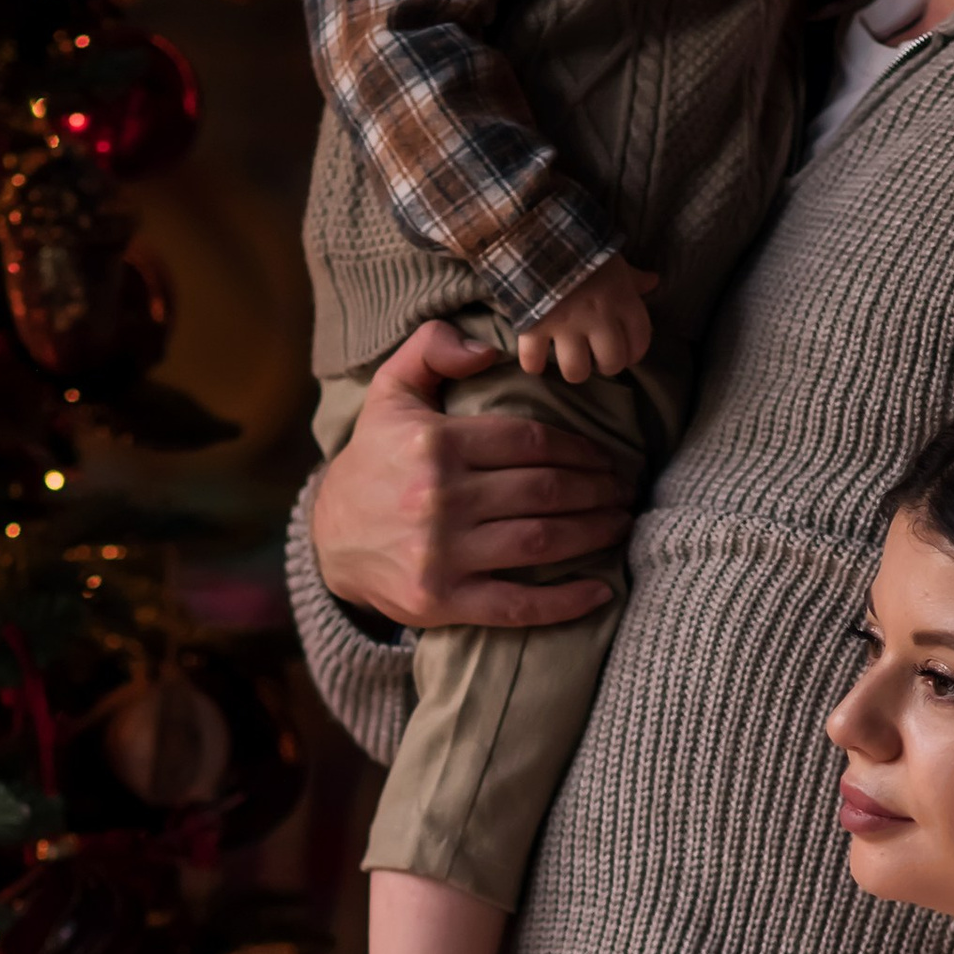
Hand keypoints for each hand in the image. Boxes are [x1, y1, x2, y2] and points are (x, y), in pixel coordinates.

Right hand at [309, 320, 635, 630]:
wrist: (328, 539)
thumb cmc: (374, 460)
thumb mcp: (390, 391)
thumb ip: (432, 349)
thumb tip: (489, 348)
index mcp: (435, 444)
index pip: (529, 441)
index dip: (579, 449)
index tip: (606, 456)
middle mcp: (439, 498)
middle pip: (544, 489)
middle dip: (598, 488)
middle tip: (625, 489)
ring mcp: (441, 554)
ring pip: (542, 540)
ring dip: (594, 532)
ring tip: (620, 522)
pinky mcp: (442, 601)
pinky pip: (517, 605)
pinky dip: (565, 602)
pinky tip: (601, 591)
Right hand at [515, 255, 656, 382]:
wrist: (539, 231)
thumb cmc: (580, 244)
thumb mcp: (612, 257)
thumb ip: (632, 277)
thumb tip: (653, 281)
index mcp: (622, 300)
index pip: (640, 341)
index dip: (634, 352)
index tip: (625, 351)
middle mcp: (599, 319)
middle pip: (611, 363)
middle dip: (605, 364)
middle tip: (595, 356)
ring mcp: (566, 326)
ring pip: (576, 371)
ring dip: (574, 369)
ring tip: (569, 358)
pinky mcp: (535, 327)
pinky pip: (533, 361)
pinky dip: (532, 364)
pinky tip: (535, 360)